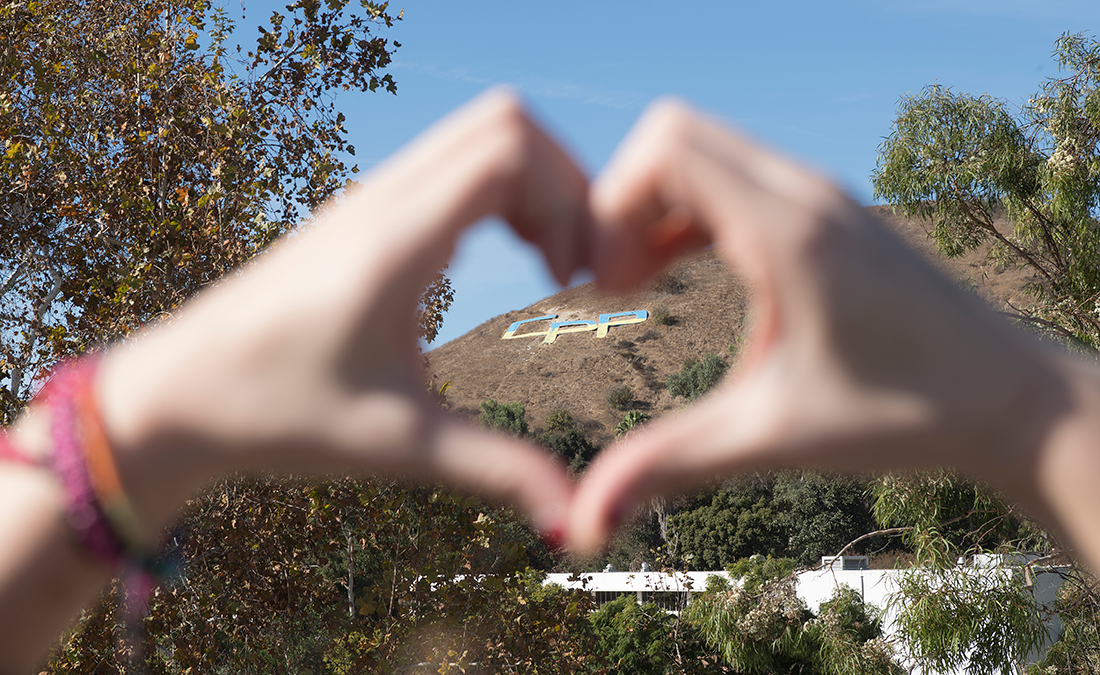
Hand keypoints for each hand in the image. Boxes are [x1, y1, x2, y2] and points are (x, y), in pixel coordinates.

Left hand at [94, 90, 586, 540]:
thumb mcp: (398, 444)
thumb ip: (497, 471)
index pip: (510, 150)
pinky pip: (452, 161)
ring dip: (535, 185)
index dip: (570, 199)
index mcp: (394, 242)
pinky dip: (501, 189)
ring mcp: (370, 198)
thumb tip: (578, 522)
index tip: (576, 277)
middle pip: (506, 122)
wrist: (178, 395)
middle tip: (576, 263)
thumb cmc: (276, 414)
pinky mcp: (364, 212)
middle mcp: (383, 200)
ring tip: (550, 262)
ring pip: (480, 134)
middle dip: (565, 182)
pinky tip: (504, 255)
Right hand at [570, 100, 1068, 551]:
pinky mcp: (825, 209)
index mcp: (790, 233)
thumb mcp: (772, 439)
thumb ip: (670, 466)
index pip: (666, 149)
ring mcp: (819, 194)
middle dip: (620, 200)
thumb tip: (581, 521)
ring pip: (702, 149)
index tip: (604, 287)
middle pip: (673, 133)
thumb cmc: (906, 415)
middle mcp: (805, 193)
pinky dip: (688, 209)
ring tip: (637, 281)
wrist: (1008, 399)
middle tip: (614, 282)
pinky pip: (733, 175)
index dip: (608, 208)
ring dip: (653, 205)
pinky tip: (678, 269)